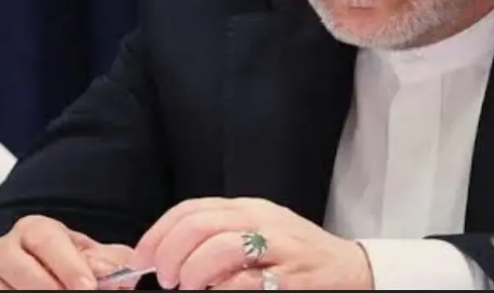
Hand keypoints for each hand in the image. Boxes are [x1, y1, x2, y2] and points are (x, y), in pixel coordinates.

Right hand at [0, 215, 136, 289]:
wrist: (47, 275)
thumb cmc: (69, 264)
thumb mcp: (90, 257)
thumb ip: (106, 261)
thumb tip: (117, 272)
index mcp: (33, 229)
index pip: (47, 239)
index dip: (68, 264)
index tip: (89, 285)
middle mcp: (5, 248)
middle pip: (16, 262)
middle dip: (47, 284)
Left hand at [134, 197, 372, 289]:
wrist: (350, 269)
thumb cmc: (297, 255)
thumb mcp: (260, 231)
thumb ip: (221, 234)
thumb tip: (168, 252)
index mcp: (248, 208)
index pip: (191, 208)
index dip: (158, 233)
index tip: (143, 259)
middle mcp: (261, 220)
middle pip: (200, 224)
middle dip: (170, 253)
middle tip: (167, 277)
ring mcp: (277, 247)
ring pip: (219, 247)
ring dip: (194, 272)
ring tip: (190, 287)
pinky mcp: (289, 276)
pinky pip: (244, 281)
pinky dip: (222, 289)